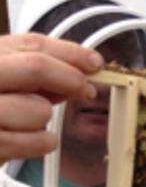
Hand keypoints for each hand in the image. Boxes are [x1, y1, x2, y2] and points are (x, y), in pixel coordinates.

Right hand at [0, 33, 103, 164]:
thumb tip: (77, 74)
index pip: (30, 44)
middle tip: (86, 91)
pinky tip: (30, 141)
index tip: (95, 62)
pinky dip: (43, 143)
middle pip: (35, 67)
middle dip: (70, 79)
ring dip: (44, 120)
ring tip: (26, 124)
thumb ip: (34, 76)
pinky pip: (36, 141)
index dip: (70, 52)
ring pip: (39, 109)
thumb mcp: (5, 84)